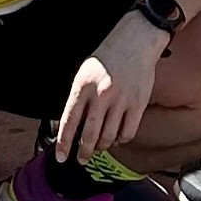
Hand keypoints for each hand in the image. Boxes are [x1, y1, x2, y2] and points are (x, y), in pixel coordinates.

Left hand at [55, 16, 163, 159]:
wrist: (135, 41)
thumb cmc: (107, 57)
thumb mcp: (84, 74)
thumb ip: (77, 100)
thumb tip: (67, 127)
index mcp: (83, 86)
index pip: (70, 121)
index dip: (64, 143)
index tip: (62, 157)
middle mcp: (101, 95)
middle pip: (90, 134)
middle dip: (84, 152)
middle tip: (82, 159)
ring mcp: (121, 100)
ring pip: (109, 137)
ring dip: (102, 147)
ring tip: (99, 147)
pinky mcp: (138, 104)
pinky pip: (128, 132)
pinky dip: (120, 140)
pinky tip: (116, 138)